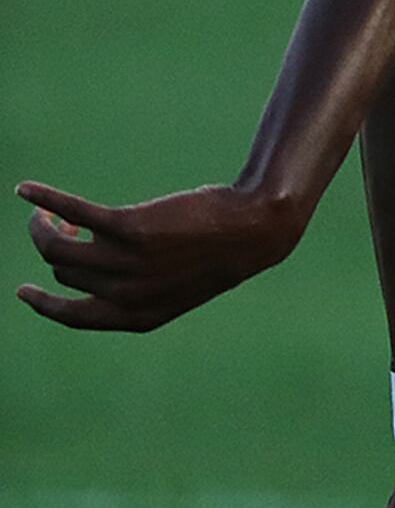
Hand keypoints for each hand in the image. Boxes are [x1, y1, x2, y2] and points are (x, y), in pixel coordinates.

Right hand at [16, 177, 304, 331]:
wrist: (256, 229)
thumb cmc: (219, 252)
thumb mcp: (177, 284)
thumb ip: (135, 287)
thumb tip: (89, 263)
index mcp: (137, 317)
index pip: (72, 317)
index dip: (43, 305)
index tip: (24, 291)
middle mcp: (125, 295)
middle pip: (65, 272)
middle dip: (56, 250)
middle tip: (63, 226)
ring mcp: (125, 262)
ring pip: (56, 247)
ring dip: (43, 226)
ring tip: (47, 213)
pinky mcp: (127, 227)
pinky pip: (70, 213)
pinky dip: (43, 200)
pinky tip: (24, 189)